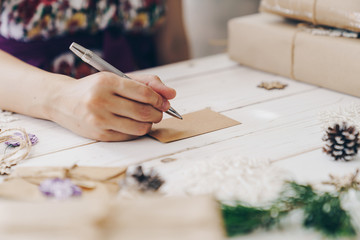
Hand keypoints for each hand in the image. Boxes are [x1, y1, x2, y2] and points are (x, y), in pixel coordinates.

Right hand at [49, 72, 175, 140]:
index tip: (164, 101)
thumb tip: (172, 94)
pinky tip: (134, 123)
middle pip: (144, 112)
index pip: (144, 93)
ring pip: (139, 127)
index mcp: (106, 82)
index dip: (159, 99)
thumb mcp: (117, 78)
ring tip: (148, 117)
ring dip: (150, 123)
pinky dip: (138, 130)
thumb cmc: (95, 88)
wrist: (62, 101)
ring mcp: (99, 120)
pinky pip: (130, 136)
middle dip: (158, 113)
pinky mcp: (99, 135)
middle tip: (159, 111)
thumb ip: (147, 82)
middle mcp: (100, 101)